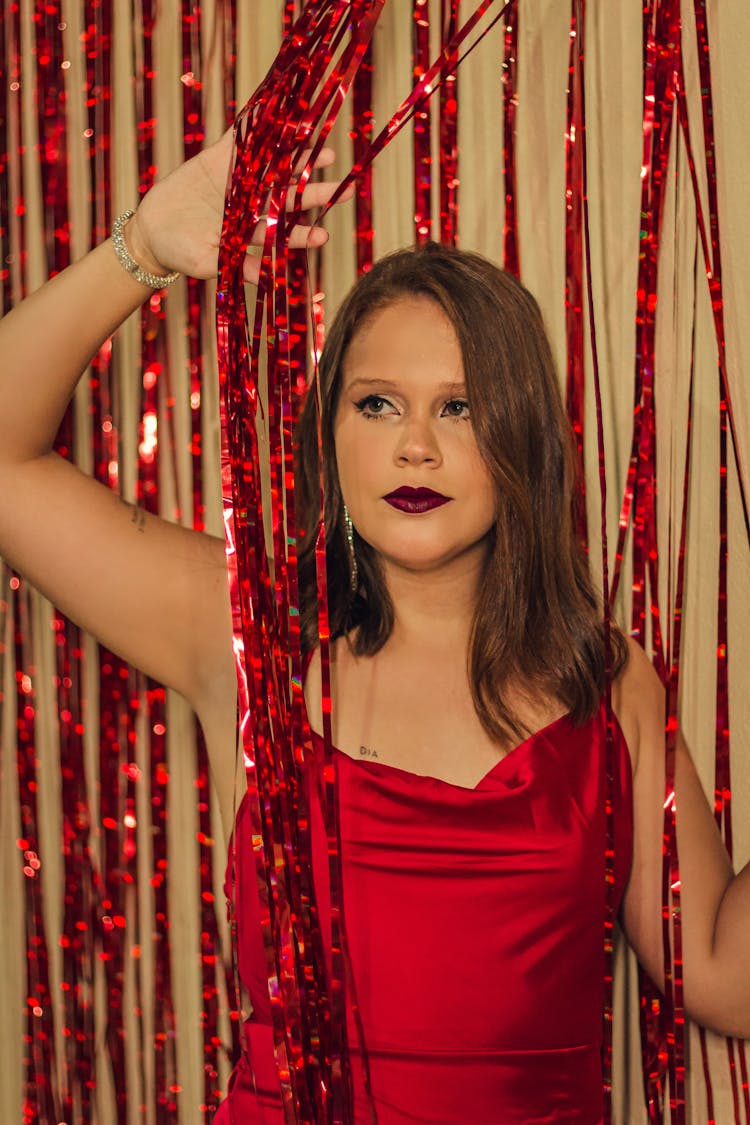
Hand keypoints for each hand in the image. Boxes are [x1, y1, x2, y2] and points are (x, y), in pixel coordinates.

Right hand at [125, 128, 347, 284]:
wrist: (151, 233)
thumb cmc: (180, 255)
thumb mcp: (208, 264)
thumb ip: (238, 266)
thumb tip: (269, 281)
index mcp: (250, 232)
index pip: (282, 234)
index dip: (302, 235)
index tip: (323, 236)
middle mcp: (250, 205)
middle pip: (287, 198)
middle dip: (314, 192)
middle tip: (345, 188)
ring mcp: (236, 181)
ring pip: (272, 168)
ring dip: (297, 159)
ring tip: (323, 151)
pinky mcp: (218, 160)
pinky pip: (240, 142)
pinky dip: (256, 130)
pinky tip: (279, 119)